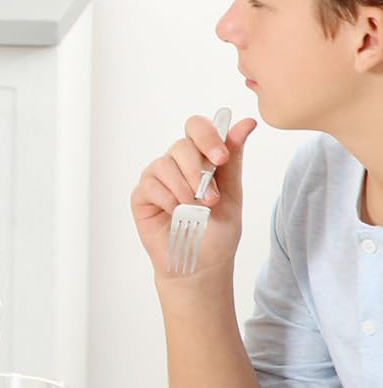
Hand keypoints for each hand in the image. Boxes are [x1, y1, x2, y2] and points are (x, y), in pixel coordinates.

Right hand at [131, 113, 258, 281]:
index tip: (221, 158)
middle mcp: (176, 164)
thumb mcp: (232, 192)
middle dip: (198, 170)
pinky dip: (167, 199)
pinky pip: (150, 185)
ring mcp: (156, 179)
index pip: (197, 128)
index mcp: (200, 158)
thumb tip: (246, 122)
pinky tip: (176, 213)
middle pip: (182, 144)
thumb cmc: (217, 232)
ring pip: (164, 164)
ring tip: (195, 209)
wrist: (201, 265)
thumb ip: (234, 158)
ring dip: (183, 187)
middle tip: (210, 197)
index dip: (208, 136)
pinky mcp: (141, 196)